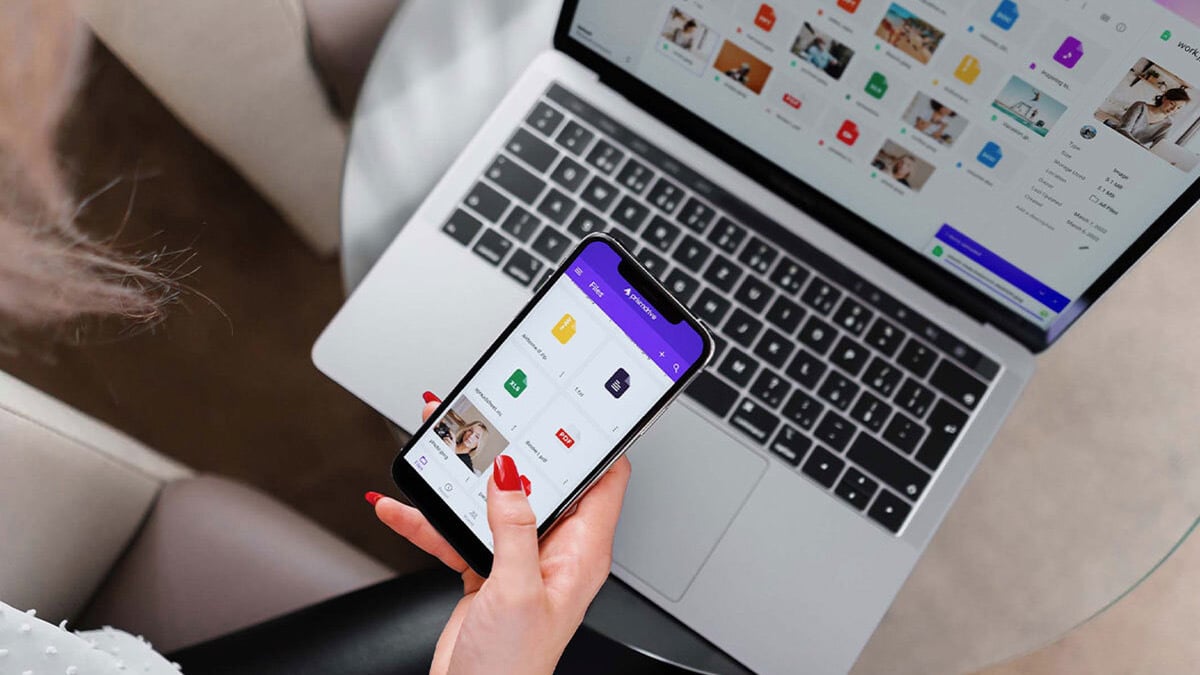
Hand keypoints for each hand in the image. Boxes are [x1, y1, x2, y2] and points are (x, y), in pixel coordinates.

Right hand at [369, 394, 631, 674]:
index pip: (602, 479)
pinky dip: (430, 519)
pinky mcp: (488, 572)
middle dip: (508, 449)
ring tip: (433, 449)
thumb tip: (510, 474)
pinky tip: (400, 507)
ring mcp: (520, 560)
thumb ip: (513, 527)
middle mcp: (555, 551)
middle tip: (482, 418)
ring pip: (492, 504)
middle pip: (538, 482)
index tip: (565, 410)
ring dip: (459, 482)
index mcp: (581, 552)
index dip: (589, 442)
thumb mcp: (516, 589)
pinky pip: (460, 532)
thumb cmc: (513, 666)